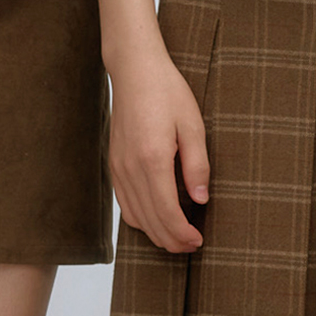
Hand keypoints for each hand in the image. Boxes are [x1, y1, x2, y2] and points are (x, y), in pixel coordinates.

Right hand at [108, 48, 210, 253]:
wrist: (135, 71)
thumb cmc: (167, 92)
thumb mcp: (193, 126)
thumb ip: (197, 165)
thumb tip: (201, 199)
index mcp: (152, 159)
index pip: (167, 213)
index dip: (183, 234)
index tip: (198, 240)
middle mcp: (130, 168)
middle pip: (150, 221)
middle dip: (172, 240)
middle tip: (193, 245)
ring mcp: (118, 168)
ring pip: (135, 217)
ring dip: (156, 233)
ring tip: (178, 236)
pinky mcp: (114, 165)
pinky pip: (124, 204)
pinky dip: (141, 219)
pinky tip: (157, 219)